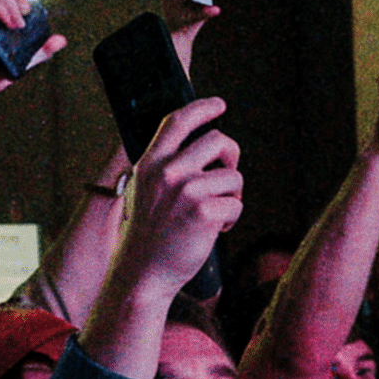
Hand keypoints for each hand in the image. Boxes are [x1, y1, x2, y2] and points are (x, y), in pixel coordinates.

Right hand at [121, 98, 243, 298]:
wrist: (142, 272)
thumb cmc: (148, 233)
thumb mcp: (143, 189)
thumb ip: (165, 166)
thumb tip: (201, 150)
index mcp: (149, 162)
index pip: (178, 121)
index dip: (202, 108)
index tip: (219, 105)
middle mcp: (167, 171)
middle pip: (219, 141)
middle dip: (232, 158)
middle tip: (227, 177)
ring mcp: (186, 190)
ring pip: (234, 177)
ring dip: (232, 197)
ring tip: (213, 215)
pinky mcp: (204, 212)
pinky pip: (237, 205)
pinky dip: (231, 220)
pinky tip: (212, 231)